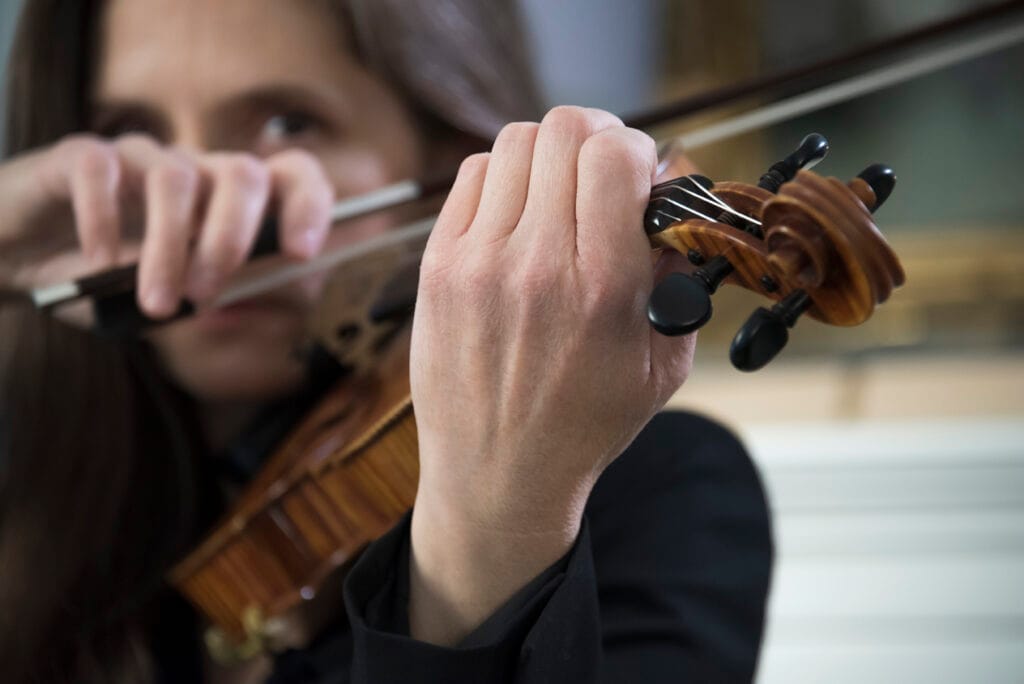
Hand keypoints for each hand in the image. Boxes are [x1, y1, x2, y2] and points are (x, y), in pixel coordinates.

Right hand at [0, 134, 332, 320]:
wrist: (17, 262)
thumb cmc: (104, 281)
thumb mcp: (165, 300)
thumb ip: (205, 301)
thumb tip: (240, 305)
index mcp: (227, 202)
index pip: (290, 176)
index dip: (308, 204)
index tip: (303, 252)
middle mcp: (193, 171)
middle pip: (241, 173)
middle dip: (233, 236)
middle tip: (209, 291)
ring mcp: (139, 158)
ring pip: (175, 178)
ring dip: (169, 248)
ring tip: (156, 302)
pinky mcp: (80, 156)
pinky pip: (102, 168)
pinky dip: (103, 218)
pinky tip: (94, 260)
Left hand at [408, 106, 695, 643]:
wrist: (497, 476)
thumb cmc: (584, 425)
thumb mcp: (662, 363)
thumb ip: (679, 275)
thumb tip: (673, 198)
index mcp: (602, 288)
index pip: (615, 154)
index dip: (639, 150)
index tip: (643, 176)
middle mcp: (535, 264)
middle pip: (564, 129)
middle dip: (599, 140)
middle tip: (605, 175)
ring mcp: (477, 261)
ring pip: (515, 141)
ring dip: (550, 156)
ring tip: (560, 196)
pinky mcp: (437, 265)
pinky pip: (472, 175)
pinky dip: (504, 179)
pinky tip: (518, 216)